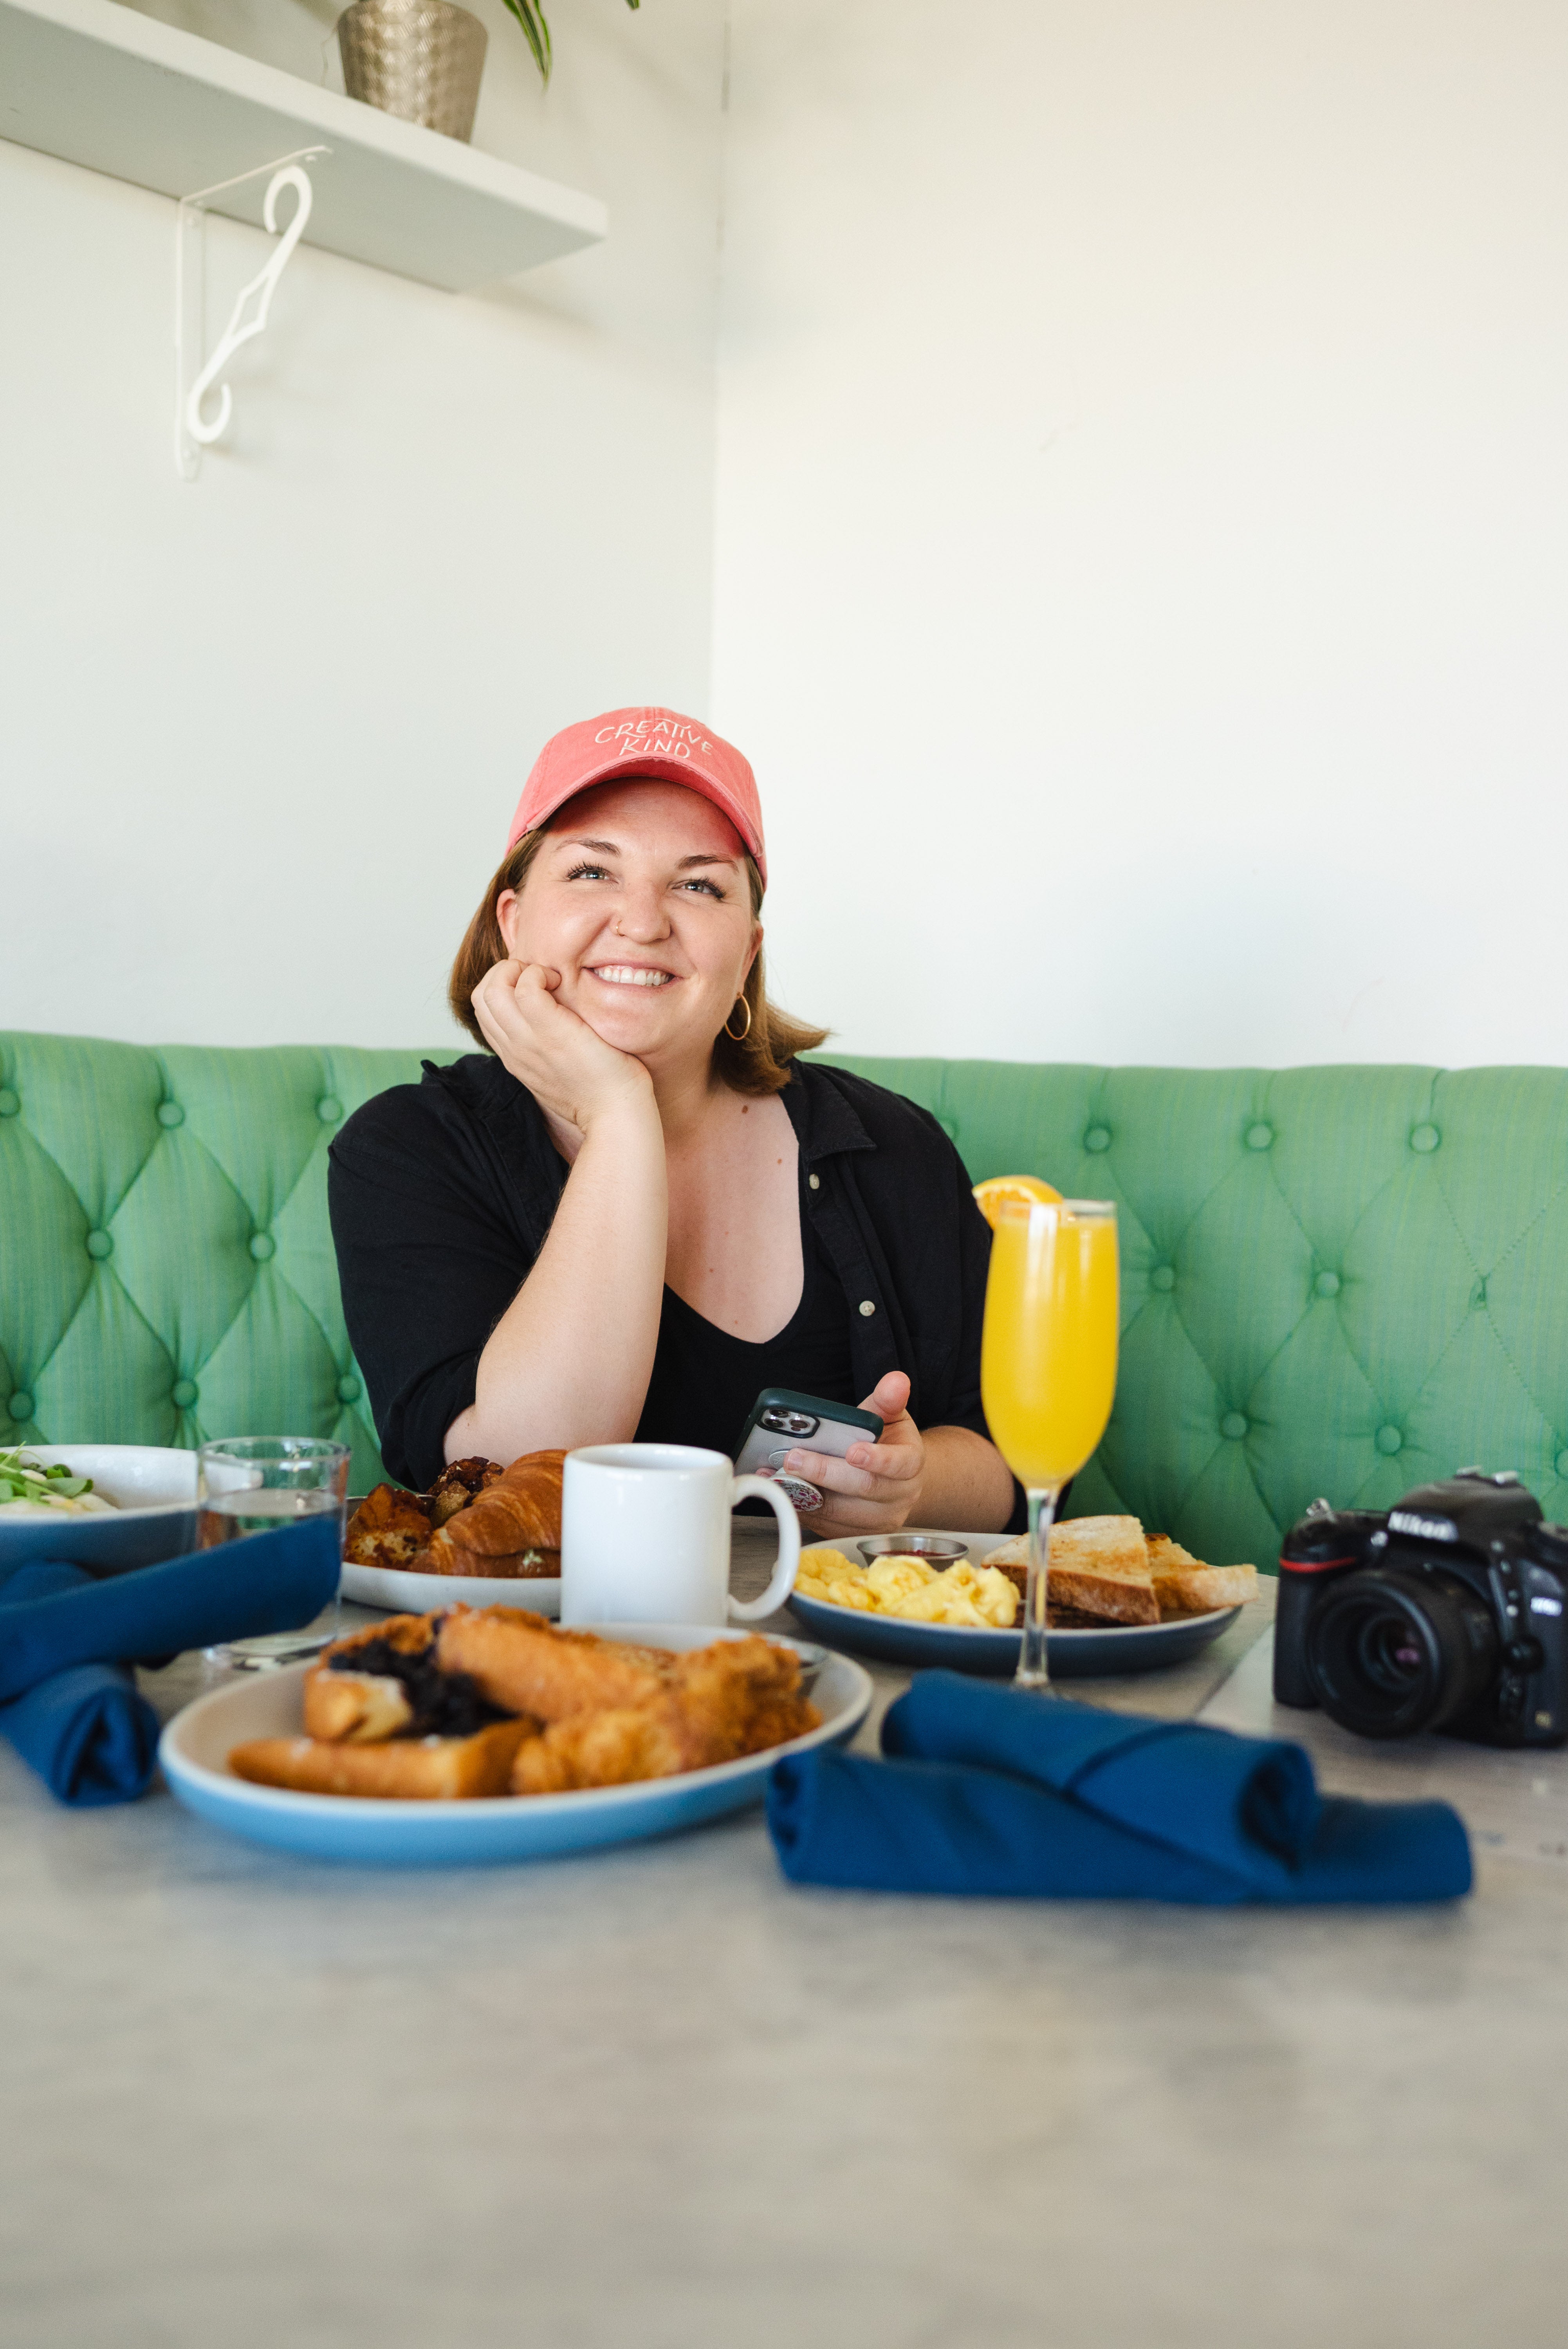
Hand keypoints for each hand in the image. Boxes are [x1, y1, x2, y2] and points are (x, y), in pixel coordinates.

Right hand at [471, 959, 651, 1135]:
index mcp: (515, 1057)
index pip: (484, 1012)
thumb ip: (545, 1045)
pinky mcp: (551, 1031)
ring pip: (492, 990)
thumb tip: (554, 1017)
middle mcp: (514, 1049)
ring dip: (518, 970)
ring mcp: (528, 1041)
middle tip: (540, 978)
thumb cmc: (601, 1088)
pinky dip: (538, 974)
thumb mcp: (561, 1068)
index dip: (503, 987)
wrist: (616, 1114)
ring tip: (549, 979)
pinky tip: (560, 982)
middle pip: (481, 996)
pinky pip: (526, 988)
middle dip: (505, 972)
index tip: (536, 988)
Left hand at [781, 1371, 923, 1536]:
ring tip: (777, 1474)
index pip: (898, 1464)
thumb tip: (895, 1381)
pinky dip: (801, 1509)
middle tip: (794, 1458)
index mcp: (910, 1464)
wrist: (897, 1480)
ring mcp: (878, 1519)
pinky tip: (782, 1491)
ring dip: (805, 1493)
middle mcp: (899, 1496)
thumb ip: (888, 1399)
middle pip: (862, 1488)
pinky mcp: (855, 1533)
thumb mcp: (891, 1416)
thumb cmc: (889, 1444)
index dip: (877, 1459)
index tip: (853, 1451)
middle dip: (825, 1472)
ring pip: (841, 1512)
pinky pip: (826, 1525)